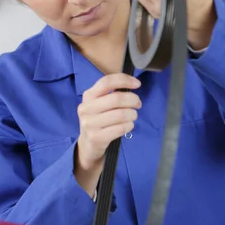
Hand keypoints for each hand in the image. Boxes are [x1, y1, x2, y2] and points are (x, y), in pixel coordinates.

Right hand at [74, 73, 141, 195]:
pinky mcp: (96, 138)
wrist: (88, 144)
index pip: (106, 82)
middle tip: (138, 104)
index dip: (124, 80)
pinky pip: (121, 128)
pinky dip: (129, 126)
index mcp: (88, 95)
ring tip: (132, 116)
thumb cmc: (99, 119)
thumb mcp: (99, 103)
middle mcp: (86, 108)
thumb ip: (112, 93)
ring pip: (121, 114)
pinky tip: (128, 125)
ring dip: (132, 114)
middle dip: (133, 99)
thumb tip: (132, 85)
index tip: (137, 84)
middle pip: (116, 98)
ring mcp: (90, 124)